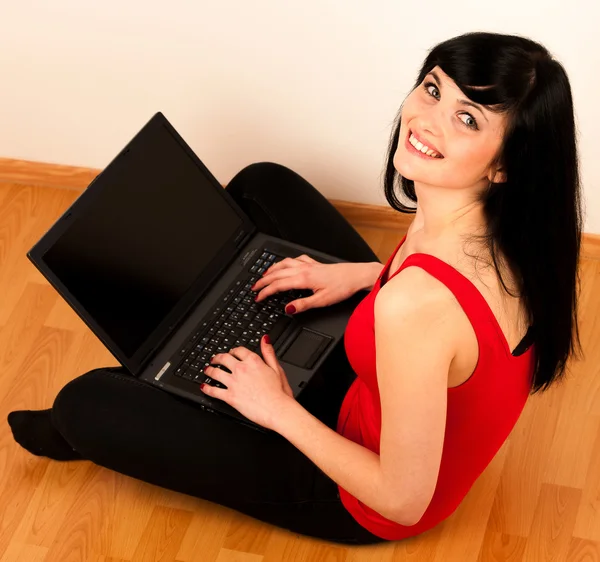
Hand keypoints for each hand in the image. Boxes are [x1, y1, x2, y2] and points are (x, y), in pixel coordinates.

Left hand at [200, 335, 294, 429]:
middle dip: (217, 358)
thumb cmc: (279, 392)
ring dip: (209, 370)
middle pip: (224, 358)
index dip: (233, 350)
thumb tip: (265, 339)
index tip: (231, 352)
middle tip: (215, 359)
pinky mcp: (230, 397)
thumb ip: (268, 352)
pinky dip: (207, 388)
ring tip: (207, 370)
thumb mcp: (277, 368)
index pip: (239, 350)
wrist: (277, 409)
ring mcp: (234, 383)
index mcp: (253, 361)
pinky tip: (204, 387)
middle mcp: (241, 369)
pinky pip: (214, 391)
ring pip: (216, 372)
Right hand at [252, 255, 371, 312]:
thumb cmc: (343, 287)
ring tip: (264, 275)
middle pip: (277, 273)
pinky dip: (286, 262)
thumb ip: (303, 305)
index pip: (278, 285)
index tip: (258, 298)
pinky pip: (295, 259)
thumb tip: (288, 309)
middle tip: (254, 288)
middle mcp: (303, 269)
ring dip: (272, 269)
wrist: (357, 275)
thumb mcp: (322, 301)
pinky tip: (286, 264)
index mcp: (303, 279)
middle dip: (263, 280)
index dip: (265, 292)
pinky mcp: (315, 263)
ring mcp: (309, 264)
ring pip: (284, 263)